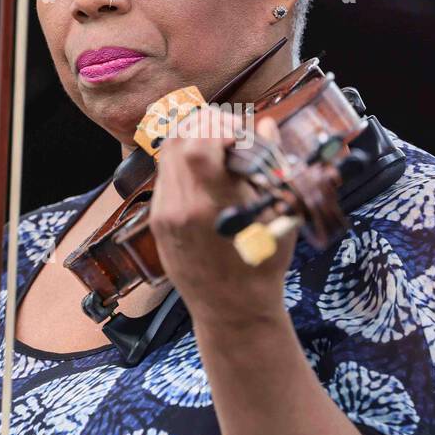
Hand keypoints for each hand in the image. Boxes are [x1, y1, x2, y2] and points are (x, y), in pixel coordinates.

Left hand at [148, 107, 297, 326]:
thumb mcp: (277, 216)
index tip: (239, 130)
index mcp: (213, 205)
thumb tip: (265, 125)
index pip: (199, 141)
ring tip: (216, 145)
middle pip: (176, 139)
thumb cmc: (262, 267)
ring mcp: (164, 214)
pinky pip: (163, 176)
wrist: (232, 311)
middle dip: (203, 124)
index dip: (218, 124)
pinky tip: (204, 170)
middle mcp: (181, 207)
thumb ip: (269, 165)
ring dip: (189, 138)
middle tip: (228, 130)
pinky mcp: (157, 222)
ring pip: (165, 154)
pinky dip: (181, 161)